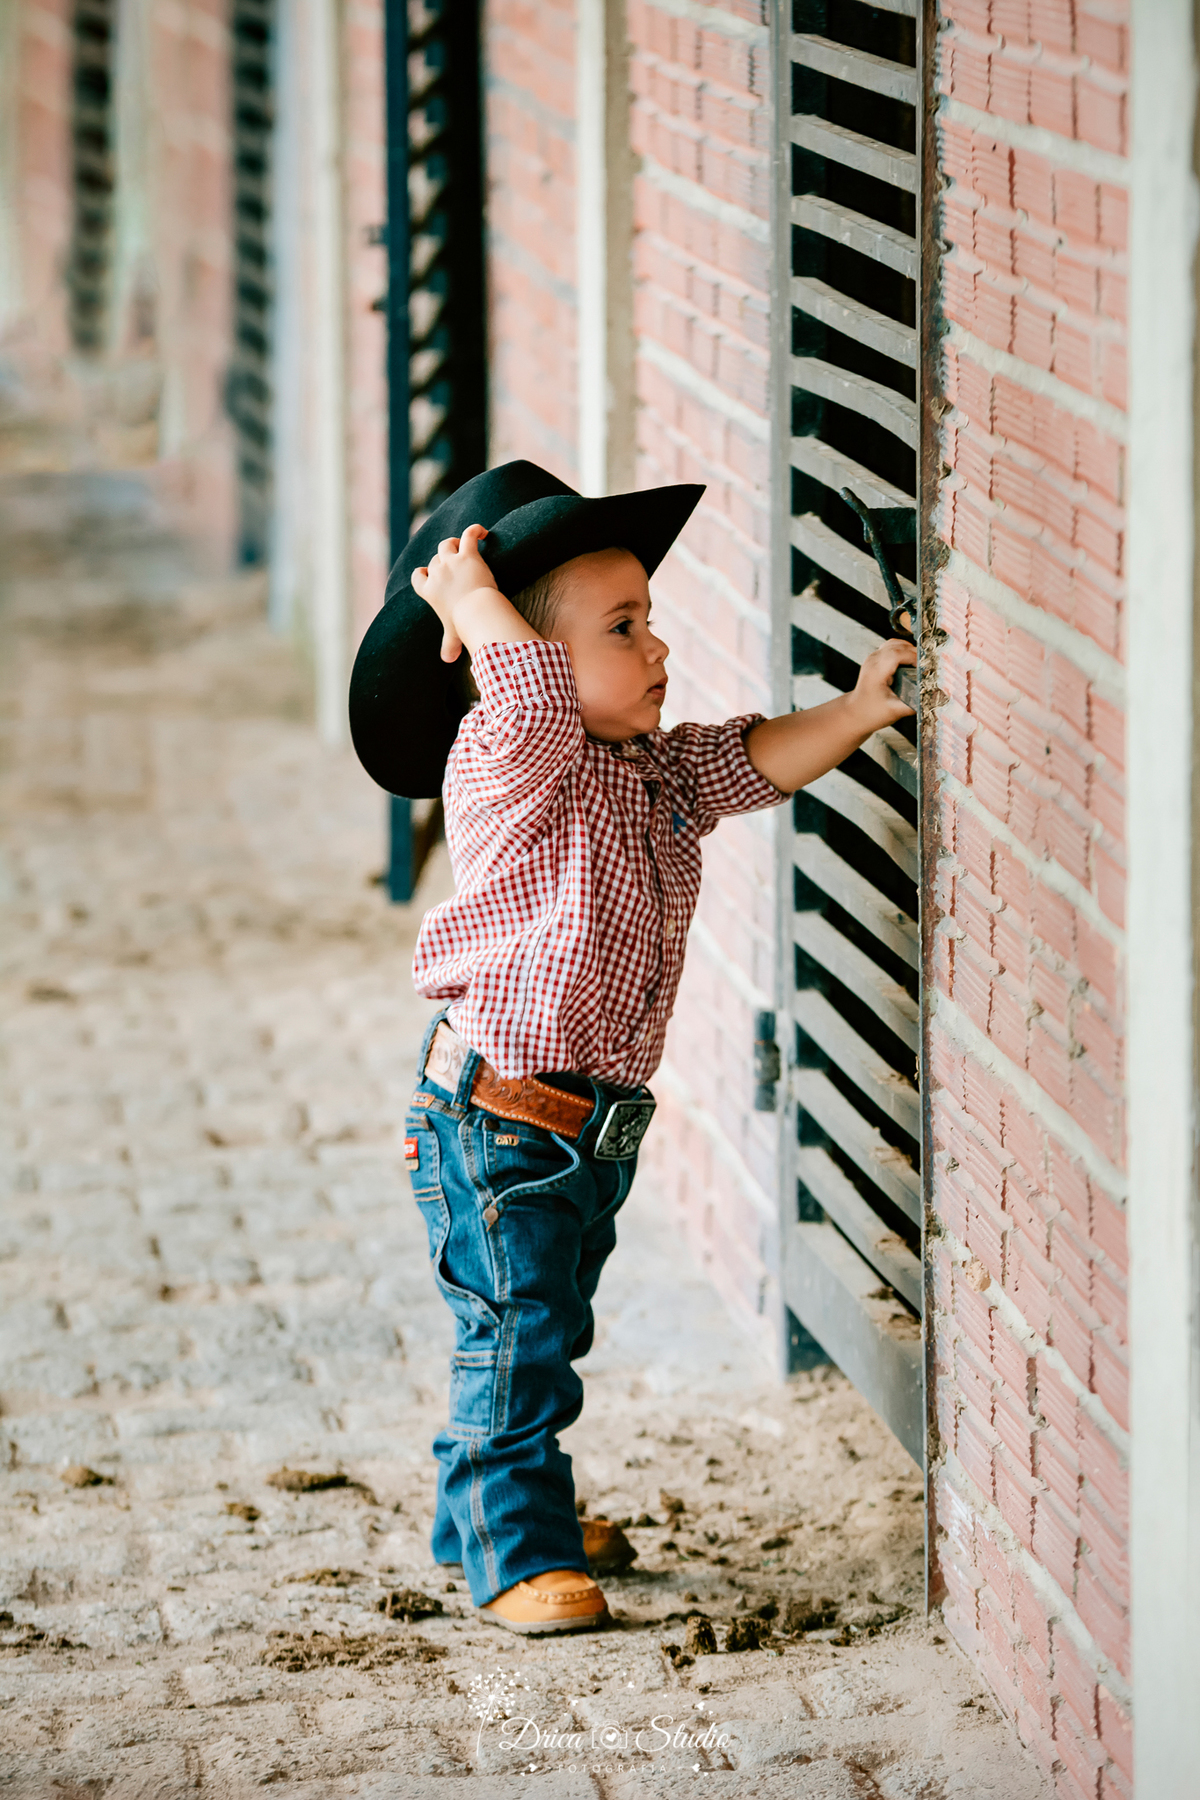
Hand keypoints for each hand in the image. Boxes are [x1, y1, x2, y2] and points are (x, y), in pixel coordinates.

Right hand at [411, 524, 497, 662]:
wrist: (477, 612)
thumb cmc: (464, 624)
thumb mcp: (454, 634)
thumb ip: (449, 645)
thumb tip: (447, 660)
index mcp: (429, 592)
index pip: (417, 577)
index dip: (423, 574)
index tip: (430, 574)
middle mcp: (437, 574)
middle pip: (435, 560)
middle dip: (442, 560)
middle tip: (455, 564)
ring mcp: (451, 562)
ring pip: (446, 544)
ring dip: (453, 543)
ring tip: (463, 545)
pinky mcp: (468, 555)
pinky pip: (469, 534)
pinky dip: (475, 530)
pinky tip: (483, 532)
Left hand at [845, 637, 917, 730]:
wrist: (856, 713)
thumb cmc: (872, 713)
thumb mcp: (895, 711)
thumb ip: (914, 704)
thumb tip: (933, 697)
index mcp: (876, 672)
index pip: (897, 654)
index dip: (914, 657)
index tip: (926, 666)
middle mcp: (873, 661)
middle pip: (898, 645)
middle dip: (915, 653)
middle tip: (926, 666)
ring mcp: (873, 658)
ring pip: (895, 643)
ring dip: (909, 650)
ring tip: (920, 664)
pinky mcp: (875, 659)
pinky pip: (892, 647)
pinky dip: (903, 651)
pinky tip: (911, 662)